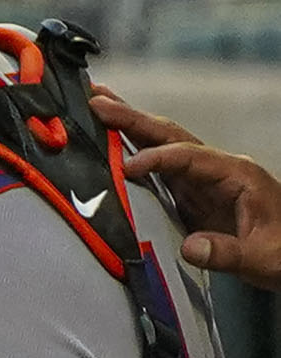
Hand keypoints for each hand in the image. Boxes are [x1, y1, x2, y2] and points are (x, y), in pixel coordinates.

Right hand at [93, 87, 280, 284]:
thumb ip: (227, 252)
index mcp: (237, 173)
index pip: (188, 156)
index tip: (126, 169)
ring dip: (129, 127)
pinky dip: (133, 151)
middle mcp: (218, 168)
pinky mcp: (192, 194)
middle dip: (132, 118)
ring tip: (97, 106)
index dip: (156, 159)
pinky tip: (112, 144)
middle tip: (96, 100)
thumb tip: (190, 248)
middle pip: (170, 135)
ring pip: (162, 145)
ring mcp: (203, 179)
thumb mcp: (262, 256)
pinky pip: (159, 167)